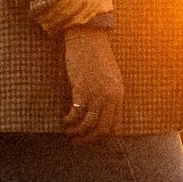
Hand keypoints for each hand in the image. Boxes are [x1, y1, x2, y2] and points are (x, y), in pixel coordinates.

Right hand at [62, 27, 123, 143]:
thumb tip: (100, 109)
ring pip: (88, 125)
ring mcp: (97, 95)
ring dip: (77, 133)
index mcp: (119, 95)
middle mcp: (110, 98)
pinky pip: (76, 114)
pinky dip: (69, 121)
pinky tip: (64, 120)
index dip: (103, 135)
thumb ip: (108, 93)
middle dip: (89, 139)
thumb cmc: (97, 56)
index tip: (92, 137)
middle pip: (102, 129)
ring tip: (69, 134)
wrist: (88, 39)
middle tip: (78, 142)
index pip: (115, 125)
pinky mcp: (82, 90)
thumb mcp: (110, 77)